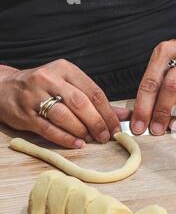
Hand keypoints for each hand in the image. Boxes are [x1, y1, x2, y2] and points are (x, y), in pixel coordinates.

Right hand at [0, 59, 129, 147]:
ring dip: (81, 130)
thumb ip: (97, 101)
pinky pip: (48, 128)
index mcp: (65, 70)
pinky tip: (77, 143)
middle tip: (105, 136)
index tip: (116, 127)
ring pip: (64, 115)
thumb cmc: (45, 88)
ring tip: (90, 139)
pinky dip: (65, 138)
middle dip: (97, 122)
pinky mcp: (25, 113)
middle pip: (80, 103)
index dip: (108, 112)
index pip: (94, 92)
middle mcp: (49, 79)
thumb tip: (126, 115)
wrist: (5, 88)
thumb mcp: (70, 86)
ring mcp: (35, 96)